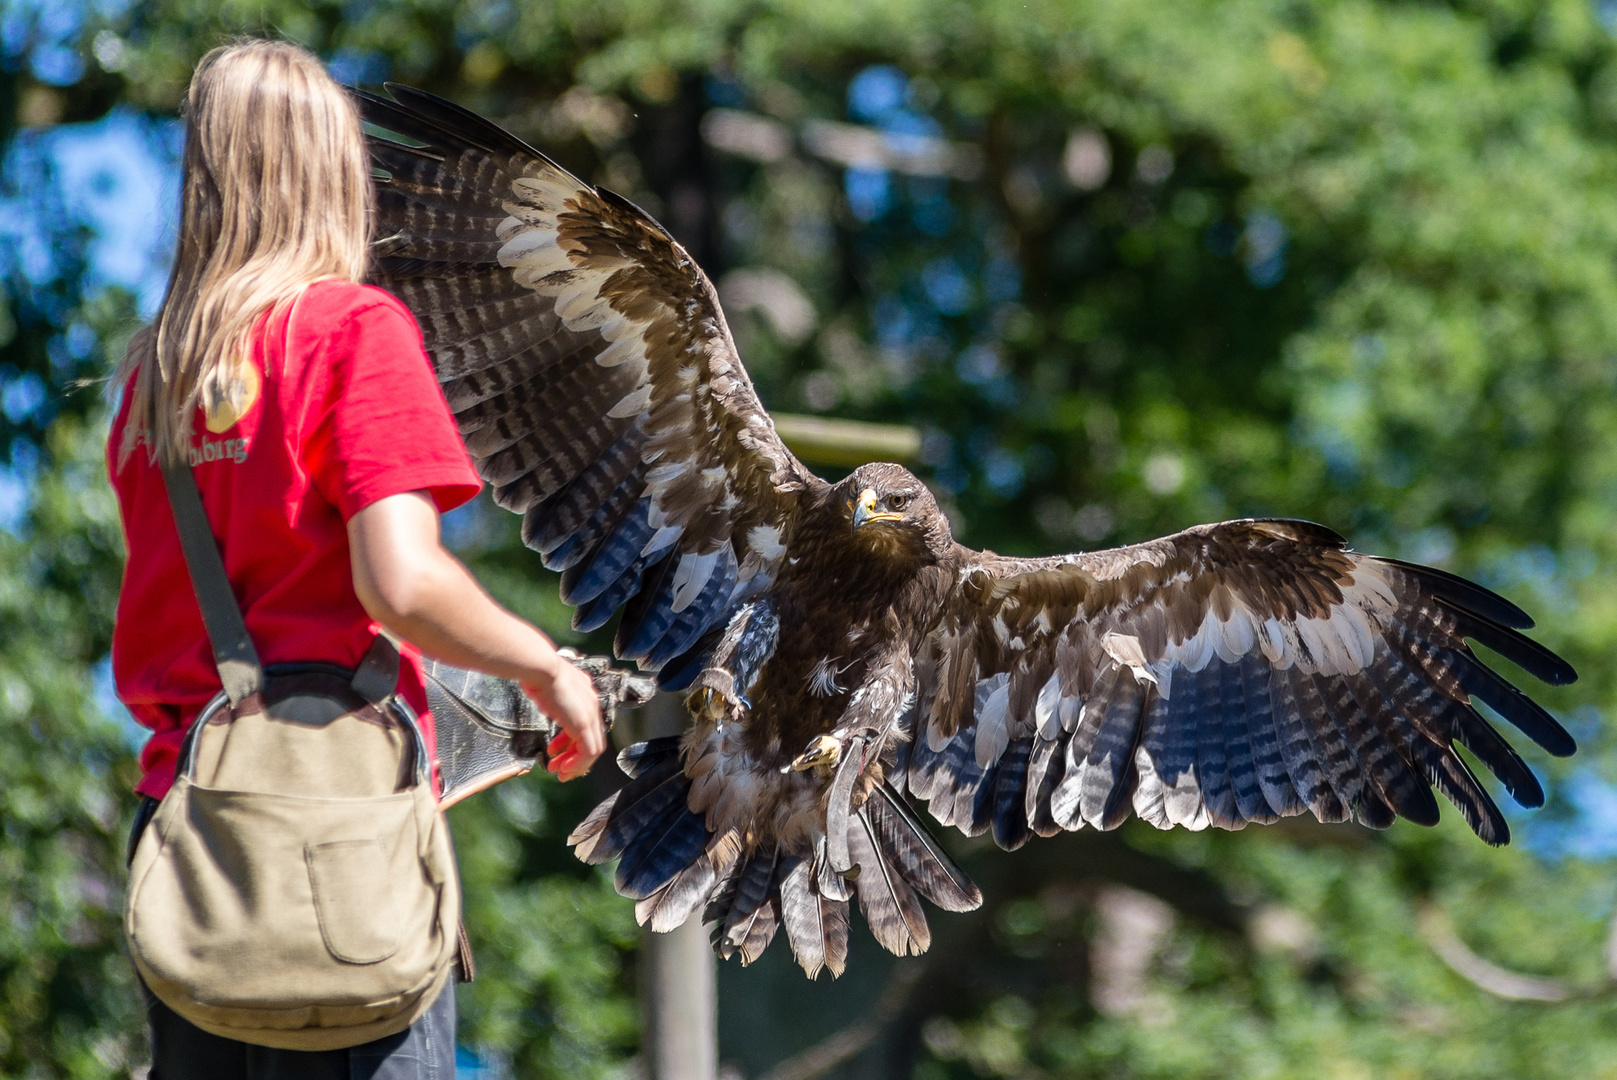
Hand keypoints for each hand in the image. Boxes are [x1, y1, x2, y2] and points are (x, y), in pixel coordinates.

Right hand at [524, 661, 605, 781]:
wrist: (540, 667)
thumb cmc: (536, 673)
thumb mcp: (545, 687)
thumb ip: (550, 695)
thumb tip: (541, 696)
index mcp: (583, 693)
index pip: (584, 724)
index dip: (570, 741)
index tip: (556, 751)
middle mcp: (591, 704)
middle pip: (591, 738)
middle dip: (573, 756)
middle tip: (560, 768)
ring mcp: (589, 714)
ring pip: (592, 749)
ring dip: (576, 764)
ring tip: (561, 773)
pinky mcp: (584, 724)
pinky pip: (587, 752)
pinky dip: (577, 764)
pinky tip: (563, 769)